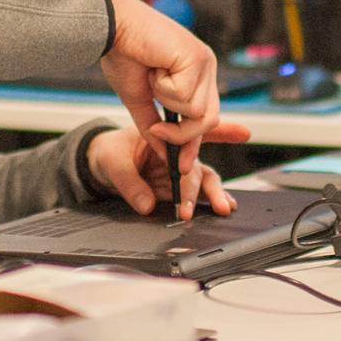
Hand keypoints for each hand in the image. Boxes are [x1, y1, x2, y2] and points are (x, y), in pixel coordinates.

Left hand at [88, 120, 250, 219]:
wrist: (99, 164)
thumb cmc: (108, 152)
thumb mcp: (113, 162)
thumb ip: (129, 184)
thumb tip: (148, 205)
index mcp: (165, 135)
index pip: (194, 134)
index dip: (221, 132)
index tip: (241, 134)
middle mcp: (177, 152)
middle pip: (200, 165)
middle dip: (211, 184)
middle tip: (218, 201)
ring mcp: (177, 172)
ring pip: (203, 181)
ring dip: (214, 194)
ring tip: (223, 208)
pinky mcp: (173, 188)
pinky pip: (194, 195)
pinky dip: (208, 202)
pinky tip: (221, 209)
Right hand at [100, 0, 222, 201]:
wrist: (110, 26)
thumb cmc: (122, 53)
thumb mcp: (139, 99)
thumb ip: (152, 125)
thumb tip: (162, 153)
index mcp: (195, 74)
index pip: (204, 117)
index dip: (192, 142)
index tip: (180, 166)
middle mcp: (205, 67)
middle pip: (208, 119)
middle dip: (181, 133)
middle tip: (157, 128)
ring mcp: (204, 62)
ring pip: (197, 111)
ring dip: (167, 101)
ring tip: (152, 76)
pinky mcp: (198, 58)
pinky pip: (185, 96)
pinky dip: (164, 88)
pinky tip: (154, 67)